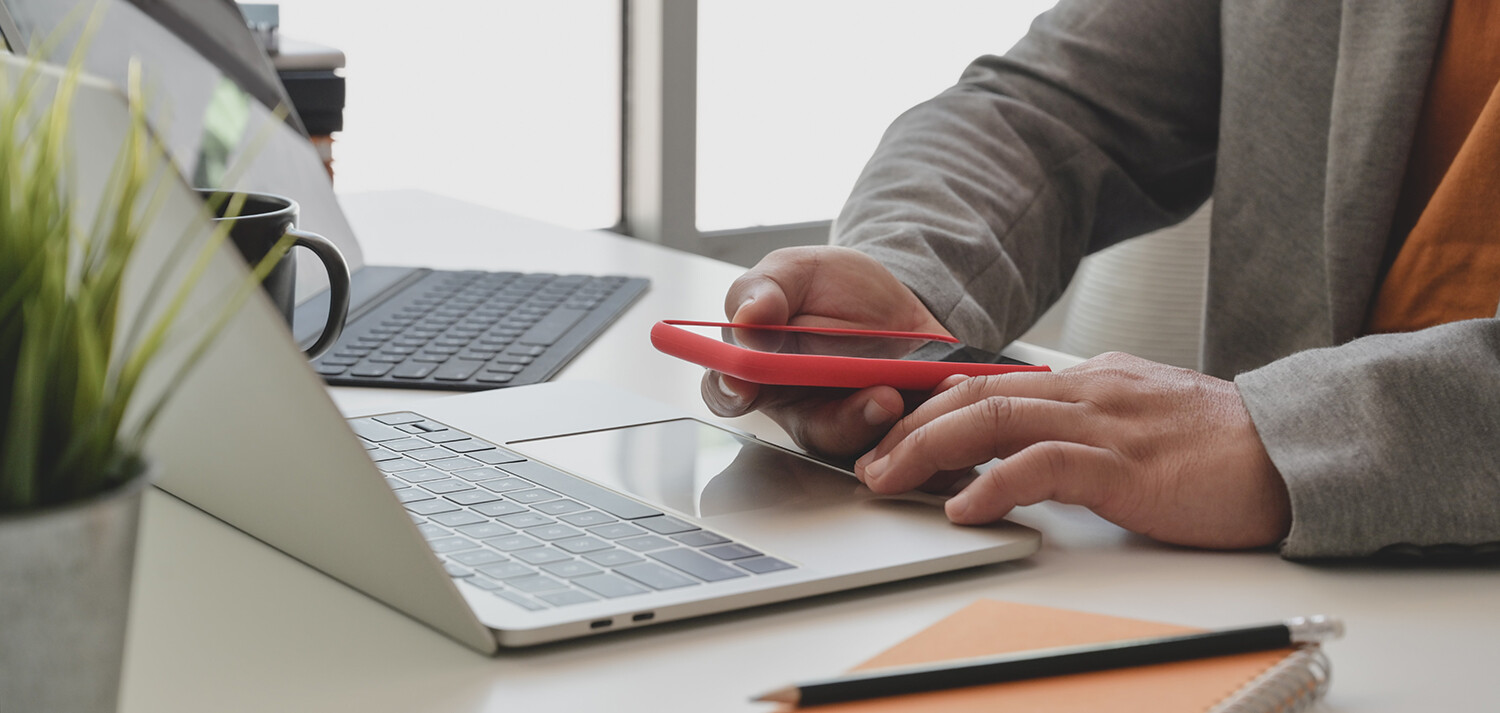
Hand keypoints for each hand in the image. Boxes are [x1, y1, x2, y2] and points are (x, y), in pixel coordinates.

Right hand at [701, 246, 947, 458]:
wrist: (897, 297)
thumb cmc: (832, 289)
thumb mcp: (795, 271)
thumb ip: (765, 290)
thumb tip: (746, 317)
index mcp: (763, 375)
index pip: (729, 394)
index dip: (731, 394)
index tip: (743, 386)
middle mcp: (805, 410)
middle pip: (813, 433)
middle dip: (844, 421)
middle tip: (873, 398)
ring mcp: (855, 425)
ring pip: (868, 446)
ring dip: (887, 425)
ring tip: (900, 396)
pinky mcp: (902, 431)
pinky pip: (917, 443)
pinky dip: (933, 419)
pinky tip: (943, 391)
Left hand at [854, 352, 1291, 548]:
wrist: (1293, 451)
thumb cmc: (1219, 445)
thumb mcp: (1138, 414)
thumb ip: (1084, 416)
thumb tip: (1031, 432)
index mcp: (1088, 380)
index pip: (990, 383)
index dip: (931, 407)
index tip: (892, 433)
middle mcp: (1086, 390)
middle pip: (975, 396)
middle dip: (910, 427)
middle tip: (870, 460)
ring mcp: (1103, 424)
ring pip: (993, 421)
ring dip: (929, 451)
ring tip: (888, 479)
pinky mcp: (1124, 467)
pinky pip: (1042, 467)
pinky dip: (993, 485)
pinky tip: (963, 507)